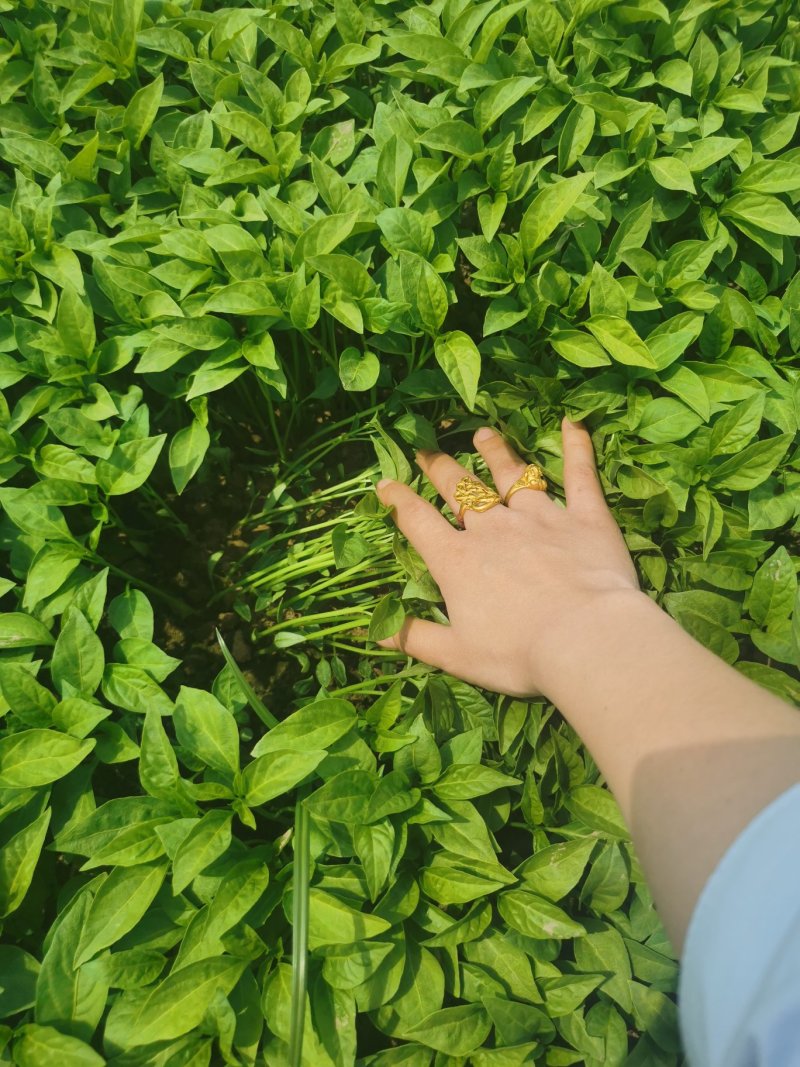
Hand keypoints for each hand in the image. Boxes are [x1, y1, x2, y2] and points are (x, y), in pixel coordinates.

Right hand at [375, 418, 642, 698]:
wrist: (584, 640)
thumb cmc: (516, 654)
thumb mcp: (457, 655)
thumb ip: (416, 638)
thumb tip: (375, 633)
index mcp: (457, 561)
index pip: (418, 522)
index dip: (398, 502)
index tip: (384, 485)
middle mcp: (493, 529)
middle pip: (461, 489)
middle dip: (440, 468)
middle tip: (427, 450)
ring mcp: (540, 517)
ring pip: (513, 475)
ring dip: (496, 453)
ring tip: (484, 434)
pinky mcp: (584, 517)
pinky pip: (580, 475)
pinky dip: (577, 447)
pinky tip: (572, 423)